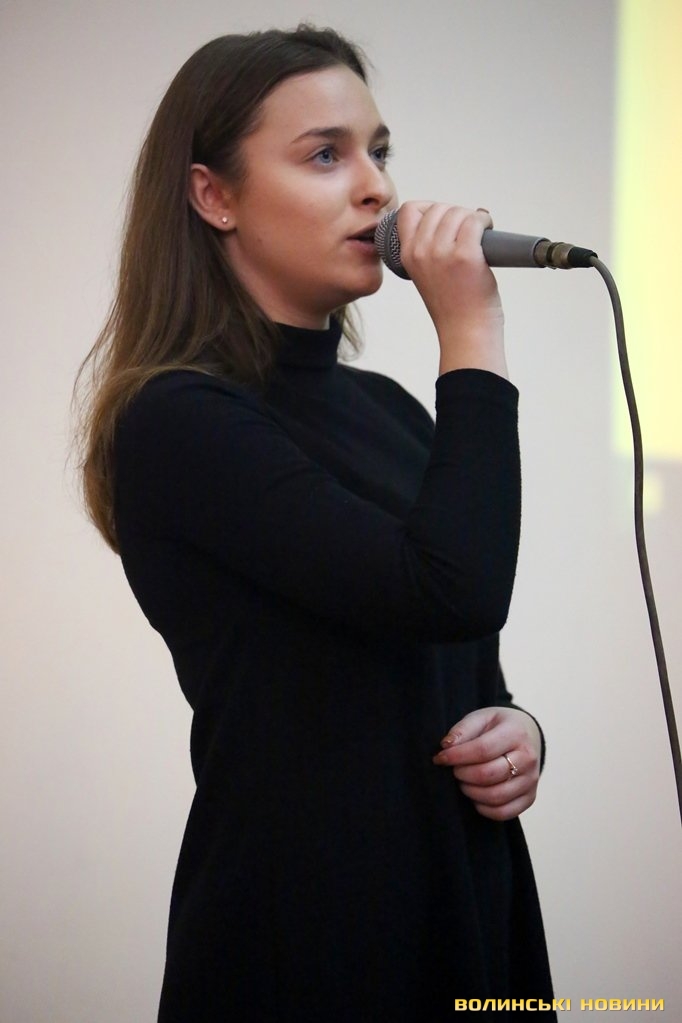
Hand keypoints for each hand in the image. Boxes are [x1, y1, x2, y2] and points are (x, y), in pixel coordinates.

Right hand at [395, 201, 506, 377]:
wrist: (466, 333)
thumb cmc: (453, 308)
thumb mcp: (427, 275)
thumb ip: (430, 249)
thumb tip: (456, 217)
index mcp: (407, 255)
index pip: (409, 210)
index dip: (429, 207)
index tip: (444, 220)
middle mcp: (421, 251)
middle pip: (438, 208)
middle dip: (456, 213)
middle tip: (468, 232)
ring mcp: (442, 253)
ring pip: (457, 212)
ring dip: (472, 218)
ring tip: (479, 234)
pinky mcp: (465, 256)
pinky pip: (475, 220)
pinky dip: (484, 220)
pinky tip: (488, 230)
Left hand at [432, 706, 541, 820]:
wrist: (526, 735)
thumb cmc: (498, 727)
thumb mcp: (481, 717)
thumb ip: (463, 729)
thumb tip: (446, 746)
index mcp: (516, 732)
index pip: (482, 750)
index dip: (457, 756)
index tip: (440, 758)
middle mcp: (528, 758)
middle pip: (488, 775)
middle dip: (463, 774)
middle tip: (454, 770)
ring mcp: (531, 780)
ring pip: (495, 796)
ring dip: (471, 792)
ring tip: (463, 781)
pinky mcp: (530, 797)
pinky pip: (504, 813)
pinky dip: (483, 808)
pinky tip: (475, 796)